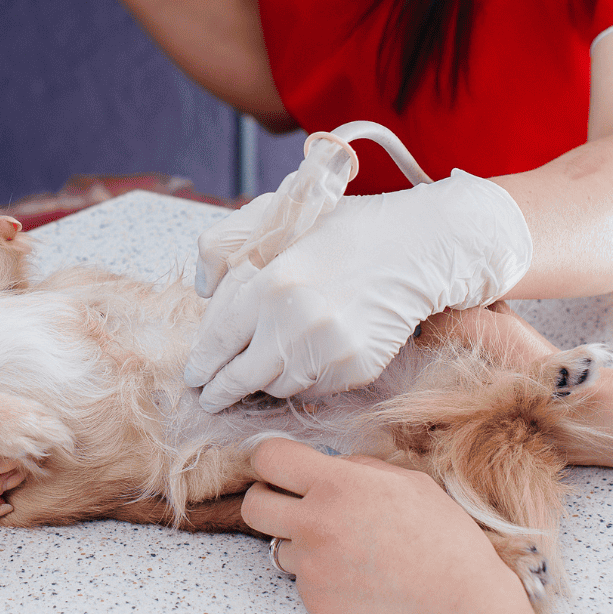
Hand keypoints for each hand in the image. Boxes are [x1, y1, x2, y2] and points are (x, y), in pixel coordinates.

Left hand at [185, 171, 532, 409]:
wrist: (418, 247)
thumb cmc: (343, 229)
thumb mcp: (275, 215)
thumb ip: (224, 245)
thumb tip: (202, 289)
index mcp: (271, 283)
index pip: (218, 340)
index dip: (202, 363)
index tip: (194, 375)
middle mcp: (298, 323)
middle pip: (242, 377)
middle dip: (221, 391)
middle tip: (211, 397)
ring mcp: (330, 350)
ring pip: (276, 387)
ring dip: (262, 383)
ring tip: (257, 375)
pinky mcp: (357, 369)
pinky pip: (313, 390)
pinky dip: (300, 381)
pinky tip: (299, 364)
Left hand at [242, 438, 526, 613]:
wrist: (461, 609)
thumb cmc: (443, 540)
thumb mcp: (407, 483)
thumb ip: (356, 469)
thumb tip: (325, 464)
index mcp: (336, 485)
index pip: (267, 458)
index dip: (271, 462)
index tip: (282, 469)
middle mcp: (315, 523)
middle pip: (253, 504)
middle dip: (267, 501)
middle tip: (293, 507)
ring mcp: (311, 566)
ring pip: (279, 545)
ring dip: (301, 544)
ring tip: (348, 552)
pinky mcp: (315, 602)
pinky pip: (301, 581)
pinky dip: (321, 578)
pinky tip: (358, 581)